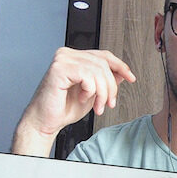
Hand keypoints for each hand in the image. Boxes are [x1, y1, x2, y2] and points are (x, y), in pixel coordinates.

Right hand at [10, 48, 134, 154]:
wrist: (45, 122)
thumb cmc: (63, 109)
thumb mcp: (93, 93)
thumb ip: (105, 80)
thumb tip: (121, 73)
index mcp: (73, 57)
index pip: (103, 55)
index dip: (120, 66)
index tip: (131, 77)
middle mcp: (67, 55)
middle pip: (103, 63)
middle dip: (111, 87)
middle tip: (108, 103)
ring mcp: (62, 60)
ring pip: (98, 71)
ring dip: (102, 93)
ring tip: (97, 106)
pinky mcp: (59, 68)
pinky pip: (88, 76)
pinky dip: (90, 91)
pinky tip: (81, 98)